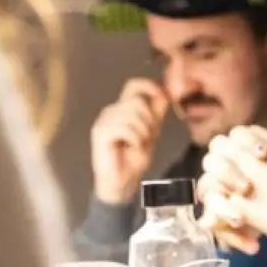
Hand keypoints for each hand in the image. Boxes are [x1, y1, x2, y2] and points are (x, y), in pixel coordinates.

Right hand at [91, 78, 168, 203]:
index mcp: (123, 109)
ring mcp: (104, 121)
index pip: (134, 85)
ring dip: (143, 132)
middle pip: (138, 101)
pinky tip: (131, 148)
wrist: (121, 182)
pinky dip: (135, 139)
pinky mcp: (100, 132)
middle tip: (147, 138)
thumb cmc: (133, 158)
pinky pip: (126, 127)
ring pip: (134, 114)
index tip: (164, 98)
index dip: (150, 86)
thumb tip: (165, 93)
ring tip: (138, 144)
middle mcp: (111, 111)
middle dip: (150, 121)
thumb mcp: (151, 132)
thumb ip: (156, 113)